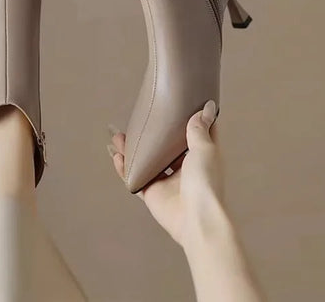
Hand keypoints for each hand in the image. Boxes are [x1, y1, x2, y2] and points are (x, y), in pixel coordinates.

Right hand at [108, 100, 222, 247]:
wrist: (195, 218)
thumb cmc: (205, 182)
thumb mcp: (204, 149)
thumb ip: (200, 129)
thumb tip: (208, 106)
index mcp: (200, 156)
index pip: (194, 134)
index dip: (187, 120)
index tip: (177, 105)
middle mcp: (184, 167)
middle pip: (164, 147)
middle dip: (151, 134)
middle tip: (138, 120)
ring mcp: (167, 181)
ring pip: (146, 160)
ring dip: (132, 149)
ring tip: (118, 136)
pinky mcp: (152, 192)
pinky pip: (135, 177)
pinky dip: (124, 168)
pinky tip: (115, 156)